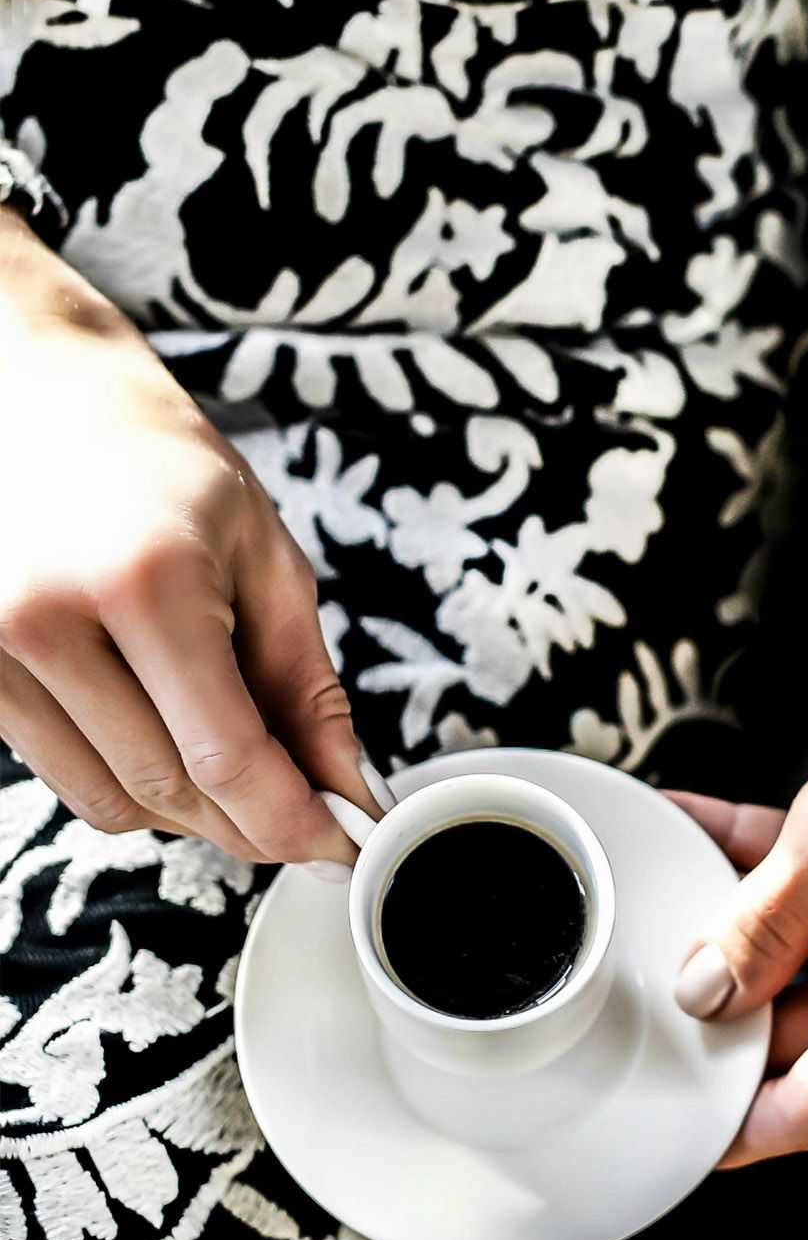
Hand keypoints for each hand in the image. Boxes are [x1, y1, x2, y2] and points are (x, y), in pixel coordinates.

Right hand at [0, 207, 376, 865]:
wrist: (30, 390)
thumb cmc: (158, 461)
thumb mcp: (264, 555)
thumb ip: (306, 683)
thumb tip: (344, 786)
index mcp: (147, 584)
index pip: (226, 757)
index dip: (291, 823)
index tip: (340, 849)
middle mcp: (50, 621)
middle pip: (169, 791)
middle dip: (250, 824)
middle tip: (305, 818)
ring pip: (111, 799)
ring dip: (188, 810)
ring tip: (234, 763)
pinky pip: (61, 773)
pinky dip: (128, 778)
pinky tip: (163, 732)